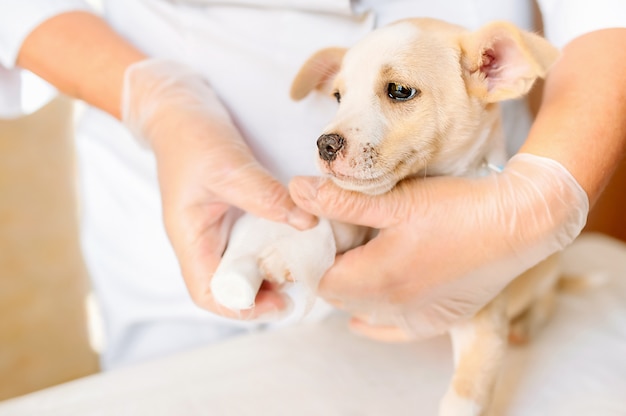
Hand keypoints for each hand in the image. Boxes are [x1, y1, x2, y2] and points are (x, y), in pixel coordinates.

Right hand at [122, 59, 316, 318]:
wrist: (178, 109)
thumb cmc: (191, 137)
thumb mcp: (227, 166)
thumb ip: (264, 195)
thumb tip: (307, 223)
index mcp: (190, 238)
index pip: (209, 293)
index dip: (244, 307)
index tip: (281, 302)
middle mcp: (202, 241)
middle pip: (230, 287)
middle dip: (265, 292)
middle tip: (302, 281)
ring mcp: (216, 229)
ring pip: (244, 265)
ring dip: (272, 269)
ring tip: (304, 262)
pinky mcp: (230, 215)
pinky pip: (252, 241)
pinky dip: (274, 244)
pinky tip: (297, 235)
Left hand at [290, 153, 588, 339]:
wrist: (519, 223)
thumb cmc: (457, 208)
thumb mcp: (394, 200)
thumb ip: (342, 200)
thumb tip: (296, 191)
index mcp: (377, 278)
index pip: (322, 279)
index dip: (319, 255)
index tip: (327, 233)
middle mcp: (394, 306)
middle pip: (342, 296)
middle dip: (336, 269)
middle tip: (348, 240)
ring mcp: (418, 317)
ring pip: (366, 310)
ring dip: (357, 288)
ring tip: (368, 257)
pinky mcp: (439, 319)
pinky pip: (394, 329)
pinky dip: (378, 317)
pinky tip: (372, 311)